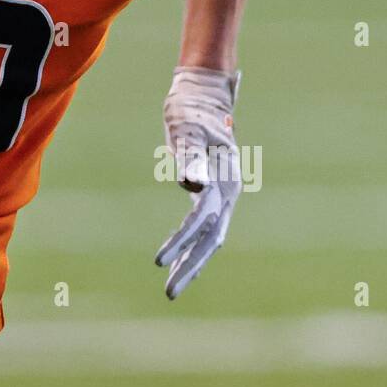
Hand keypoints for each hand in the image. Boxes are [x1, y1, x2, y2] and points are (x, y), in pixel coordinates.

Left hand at [155, 66, 241, 298]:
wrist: (202, 92)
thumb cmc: (190, 108)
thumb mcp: (185, 129)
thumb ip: (190, 157)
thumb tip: (194, 187)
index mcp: (224, 179)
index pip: (201, 220)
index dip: (181, 242)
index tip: (159, 262)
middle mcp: (228, 191)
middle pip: (211, 238)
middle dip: (190, 267)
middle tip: (169, 294)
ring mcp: (224, 192)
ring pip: (210, 236)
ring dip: (192, 261)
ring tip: (171, 285)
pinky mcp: (215, 191)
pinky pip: (205, 226)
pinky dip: (192, 244)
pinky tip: (179, 258)